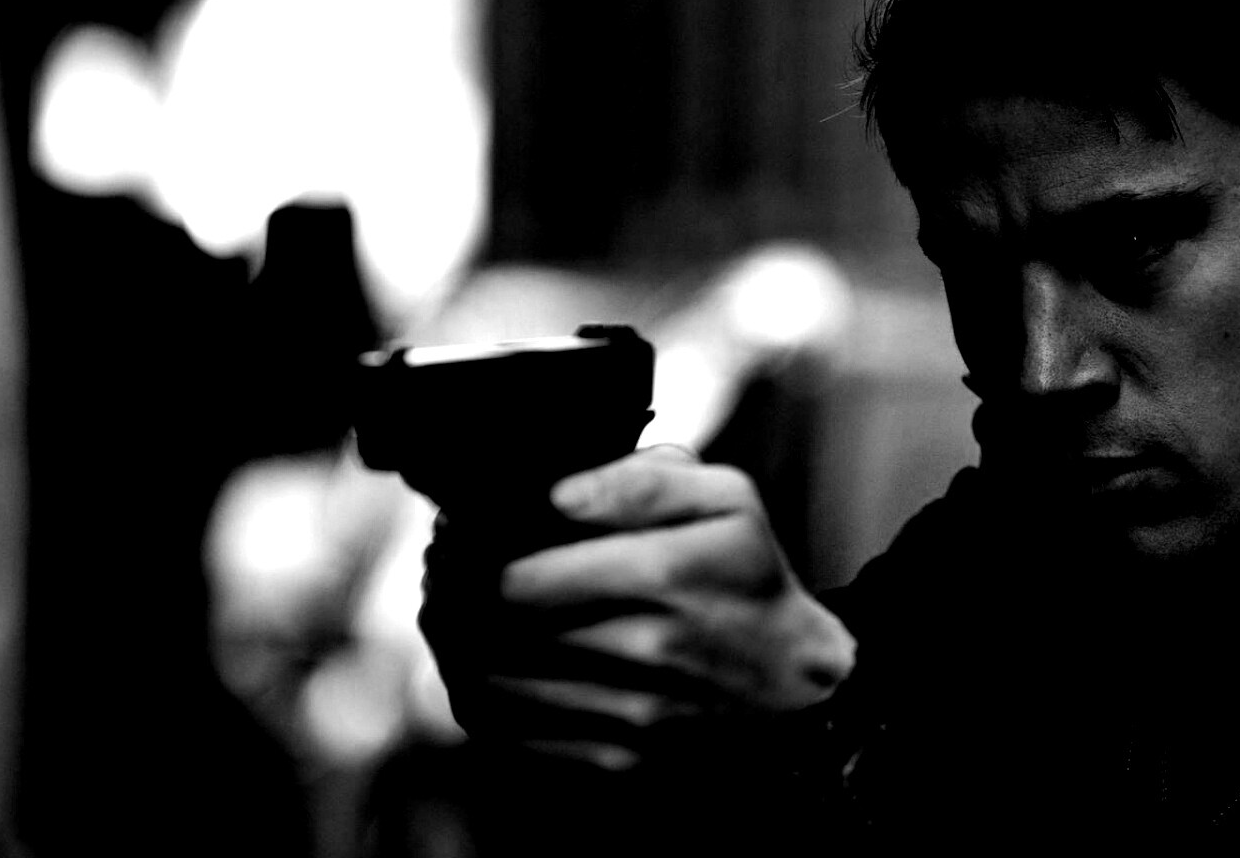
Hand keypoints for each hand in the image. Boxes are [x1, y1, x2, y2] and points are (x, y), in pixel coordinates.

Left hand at [420, 445, 855, 771]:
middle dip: (451, 593)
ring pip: (490, 684)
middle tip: (442, 569)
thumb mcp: (727, 499)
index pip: (518, 574)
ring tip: (453, 610)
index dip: (468, 553)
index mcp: (667, 573)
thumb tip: (556, 492)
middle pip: (492, 629)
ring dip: (456, 643)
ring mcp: (634, 714)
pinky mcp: (622, 757)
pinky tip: (482, 662)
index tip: (457, 534)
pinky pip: (514, 734)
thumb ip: (642, 481)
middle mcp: (648, 649)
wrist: (797, 683)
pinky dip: (480, 695)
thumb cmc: (751, 580)